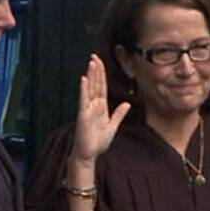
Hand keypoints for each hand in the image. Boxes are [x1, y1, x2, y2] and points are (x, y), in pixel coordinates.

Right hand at [70, 54, 130, 168]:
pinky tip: (83, 79)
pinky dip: (83, 90)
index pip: (101, 87)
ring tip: (91, 63)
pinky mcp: (83, 116)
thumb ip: (119, 114)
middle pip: (95, 84)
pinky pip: (83, 100)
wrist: (89, 154)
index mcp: (101, 107)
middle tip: (94, 56)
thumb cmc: (98, 142)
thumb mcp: (112, 126)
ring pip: (89, 89)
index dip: (102, 75)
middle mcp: (93, 105)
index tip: (100, 62)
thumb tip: (127, 103)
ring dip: (90, 76)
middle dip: (95, 71)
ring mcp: (87, 109)